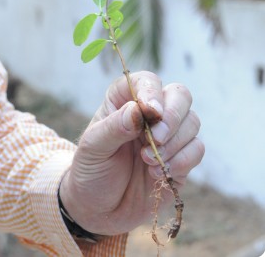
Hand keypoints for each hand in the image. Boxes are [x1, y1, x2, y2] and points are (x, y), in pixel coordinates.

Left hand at [60, 71, 203, 234]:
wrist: (100, 208)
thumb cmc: (92, 171)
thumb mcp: (93, 148)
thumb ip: (113, 128)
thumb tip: (138, 110)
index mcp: (124, 102)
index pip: (147, 81)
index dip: (152, 91)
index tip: (150, 111)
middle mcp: (150, 115)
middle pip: (180, 95)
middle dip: (172, 116)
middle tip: (155, 139)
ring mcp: (168, 136)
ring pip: (192, 121)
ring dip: (174, 143)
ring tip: (147, 161)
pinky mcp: (180, 159)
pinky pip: (197, 149)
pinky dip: (183, 160)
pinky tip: (159, 173)